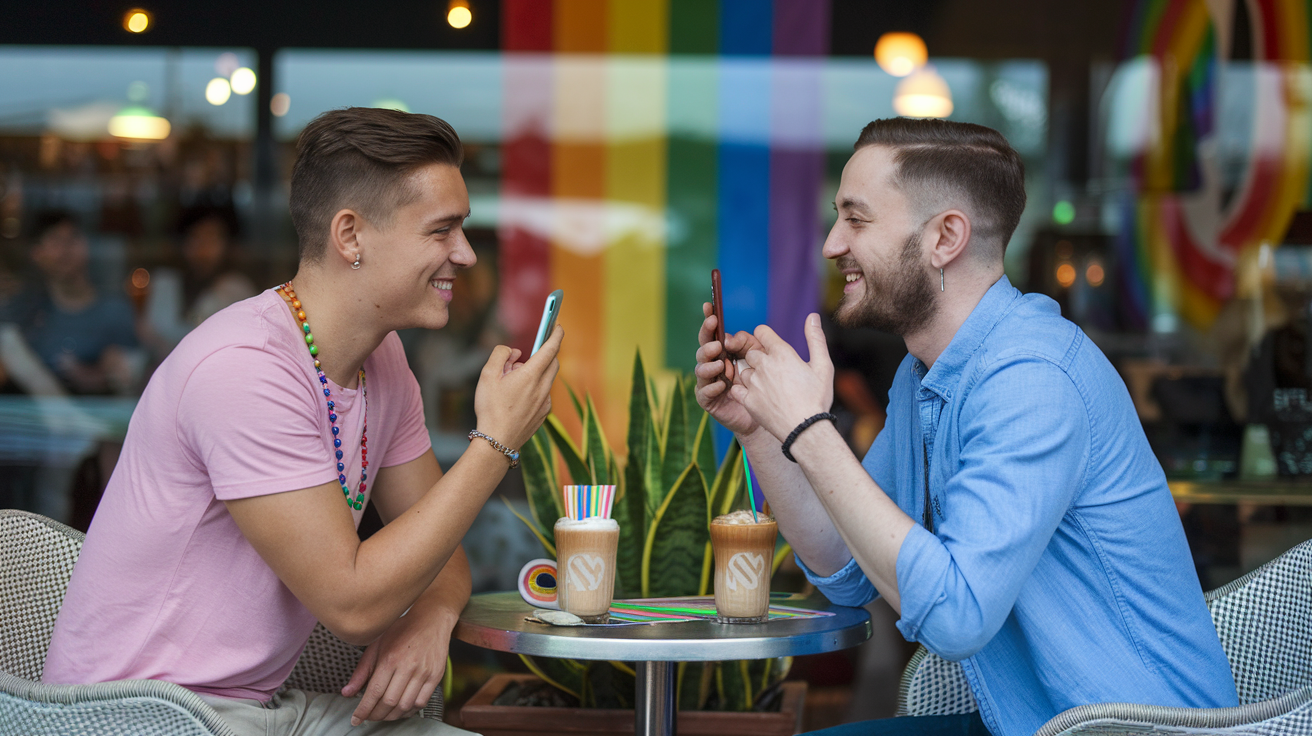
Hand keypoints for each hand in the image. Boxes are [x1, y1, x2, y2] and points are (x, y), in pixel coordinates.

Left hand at [342, 608, 454, 724]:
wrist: (431, 620)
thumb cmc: (402, 630)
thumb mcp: (376, 645)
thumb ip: (361, 671)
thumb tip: (347, 692)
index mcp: (390, 658)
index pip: (374, 692)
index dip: (363, 710)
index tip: (356, 719)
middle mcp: (408, 666)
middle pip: (389, 702)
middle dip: (375, 715)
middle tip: (369, 716)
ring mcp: (424, 672)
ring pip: (405, 706)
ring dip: (392, 716)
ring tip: (384, 714)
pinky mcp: (436, 676)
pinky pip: (421, 702)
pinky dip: (409, 710)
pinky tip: (401, 708)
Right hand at [472, 325, 560, 449]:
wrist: (497, 441)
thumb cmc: (490, 408)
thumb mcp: (487, 375)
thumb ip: (500, 354)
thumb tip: (515, 351)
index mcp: (531, 375)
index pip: (550, 348)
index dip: (556, 334)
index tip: (558, 325)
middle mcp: (543, 387)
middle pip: (552, 363)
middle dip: (543, 354)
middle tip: (523, 358)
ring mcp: (546, 402)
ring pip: (546, 379)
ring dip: (535, 373)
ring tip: (512, 383)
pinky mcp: (544, 413)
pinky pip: (543, 393)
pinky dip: (535, 388)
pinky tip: (517, 398)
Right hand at [694, 302, 763, 435]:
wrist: (763, 413)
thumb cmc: (759, 383)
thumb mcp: (758, 358)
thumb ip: (747, 343)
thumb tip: (730, 338)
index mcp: (722, 353)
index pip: (713, 333)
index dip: (709, 320)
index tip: (709, 307)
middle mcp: (712, 365)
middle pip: (703, 349)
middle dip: (707, 342)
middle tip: (717, 344)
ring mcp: (708, 382)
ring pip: (701, 369)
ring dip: (709, 365)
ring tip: (721, 365)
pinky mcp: (707, 400)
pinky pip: (704, 392)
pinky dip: (712, 387)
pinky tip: (721, 385)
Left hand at [732, 314, 833, 440]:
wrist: (806, 431)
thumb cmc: (817, 398)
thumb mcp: (823, 366)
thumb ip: (815, 338)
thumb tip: (813, 316)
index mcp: (782, 353)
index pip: (761, 332)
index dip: (765, 337)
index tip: (772, 347)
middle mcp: (764, 365)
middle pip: (751, 352)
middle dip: (759, 358)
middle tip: (773, 372)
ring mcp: (754, 383)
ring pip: (743, 370)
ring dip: (752, 375)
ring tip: (769, 388)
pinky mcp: (747, 400)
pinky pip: (736, 388)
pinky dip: (744, 391)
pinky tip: (758, 397)